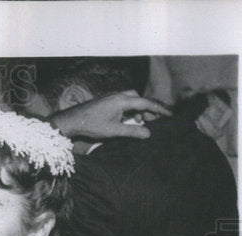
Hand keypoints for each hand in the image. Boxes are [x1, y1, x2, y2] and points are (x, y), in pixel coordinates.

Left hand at [51, 91, 171, 141]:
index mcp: (122, 100)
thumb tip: (148, 134)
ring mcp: (112, 97)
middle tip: (154, 120)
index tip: (170, 115)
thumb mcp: (114, 131)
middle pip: (140, 98)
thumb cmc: (91, 125)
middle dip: (149, 108)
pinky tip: (128, 119)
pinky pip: (124, 101)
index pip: (146, 103)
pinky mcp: (107, 100)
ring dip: (139, 109)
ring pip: (132, 99)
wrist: (72, 120)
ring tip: (141, 122)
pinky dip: (130, 109)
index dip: (159, 109)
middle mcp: (118, 95)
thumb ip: (132, 131)